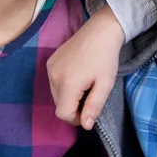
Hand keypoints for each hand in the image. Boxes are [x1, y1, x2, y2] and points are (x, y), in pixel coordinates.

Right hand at [48, 7, 125, 129]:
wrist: (101, 31)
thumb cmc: (106, 58)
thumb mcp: (105, 84)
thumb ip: (94, 106)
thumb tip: (85, 126)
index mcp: (67, 83)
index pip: (63, 114)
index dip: (76, 118)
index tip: (89, 111)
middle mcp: (54, 76)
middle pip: (59, 105)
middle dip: (73, 107)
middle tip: (91, 95)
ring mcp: (50, 68)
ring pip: (56, 95)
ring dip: (69, 97)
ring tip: (85, 85)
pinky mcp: (50, 62)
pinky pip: (54, 82)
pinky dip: (64, 86)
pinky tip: (78, 76)